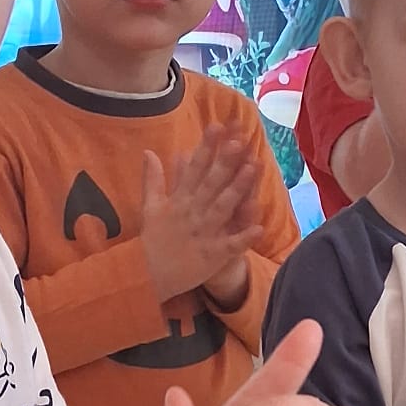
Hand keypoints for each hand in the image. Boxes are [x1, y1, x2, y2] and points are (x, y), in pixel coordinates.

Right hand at [141, 127, 261, 301]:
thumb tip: (149, 151)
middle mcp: (191, 213)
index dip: (206, 147)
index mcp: (179, 201)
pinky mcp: (211, 256)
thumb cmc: (152, 241)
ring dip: (238, 189)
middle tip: (240, 141)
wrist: (145, 278)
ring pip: (223, 208)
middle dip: (225, 162)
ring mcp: (203, 234)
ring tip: (254, 170)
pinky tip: (260, 227)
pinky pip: (230, 245)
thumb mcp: (149, 207)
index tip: (217, 126)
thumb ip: (152, 179)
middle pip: (211, 183)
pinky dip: (243, 237)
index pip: (194, 169)